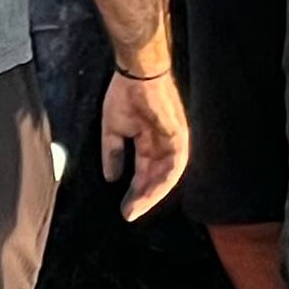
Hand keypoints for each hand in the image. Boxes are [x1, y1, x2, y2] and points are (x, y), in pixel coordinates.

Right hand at [102, 68, 191, 217]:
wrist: (136, 74)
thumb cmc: (125, 95)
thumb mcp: (114, 130)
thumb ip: (113, 153)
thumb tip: (110, 177)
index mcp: (149, 141)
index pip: (144, 172)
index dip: (135, 191)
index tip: (124, 208)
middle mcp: (163, 143)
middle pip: (157, 177)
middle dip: (143, 197)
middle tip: (128, 213)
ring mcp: (173, 139)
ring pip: (168, 174)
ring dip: (153, 193)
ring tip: (137, 207)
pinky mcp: (178, 135)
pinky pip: (175, 163)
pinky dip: (164, 179)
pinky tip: (151, 192)